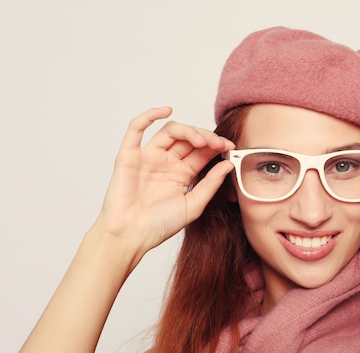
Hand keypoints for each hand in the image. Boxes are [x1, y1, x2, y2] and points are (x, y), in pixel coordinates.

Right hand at [95, 107, 234, 253]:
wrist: (130, 236)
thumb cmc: (159, 225)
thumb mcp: (193, 206)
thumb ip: (210, 184)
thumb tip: (228, 164)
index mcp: (182, 173)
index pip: (202, 151)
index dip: (216, 146)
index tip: (230, 147)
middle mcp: (166, 162)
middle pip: (188, 138)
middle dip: (206, 138)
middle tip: (219, 144)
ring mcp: (148, 157)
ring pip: (169, 131)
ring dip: (188, 130)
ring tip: (201, 140)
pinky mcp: (129, 155)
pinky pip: (136, 129)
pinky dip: (149, 116)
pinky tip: (166, 110)